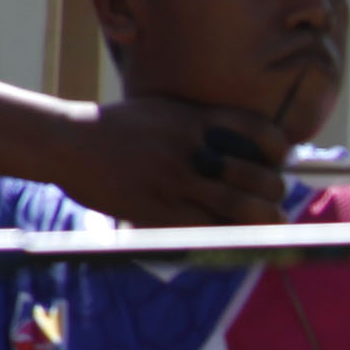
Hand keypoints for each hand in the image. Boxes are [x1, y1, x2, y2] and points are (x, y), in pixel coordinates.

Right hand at [67, 97, 286, 225]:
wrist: (69, 141)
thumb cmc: (121, 128)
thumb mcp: (167, 112)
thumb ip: (206, 127)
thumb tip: (248, 150)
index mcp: (199, 120)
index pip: (264, 135)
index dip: (280, 153)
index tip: (278, 164)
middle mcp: (194, 149)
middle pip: (260, 177)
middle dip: (275, 194)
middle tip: (275, 202)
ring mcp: (177, 180)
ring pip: (242, 208)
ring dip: (265, 221)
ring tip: (272, 224)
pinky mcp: (160, 209)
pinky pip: (210, 230)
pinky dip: (232, 237)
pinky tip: (238, 238)